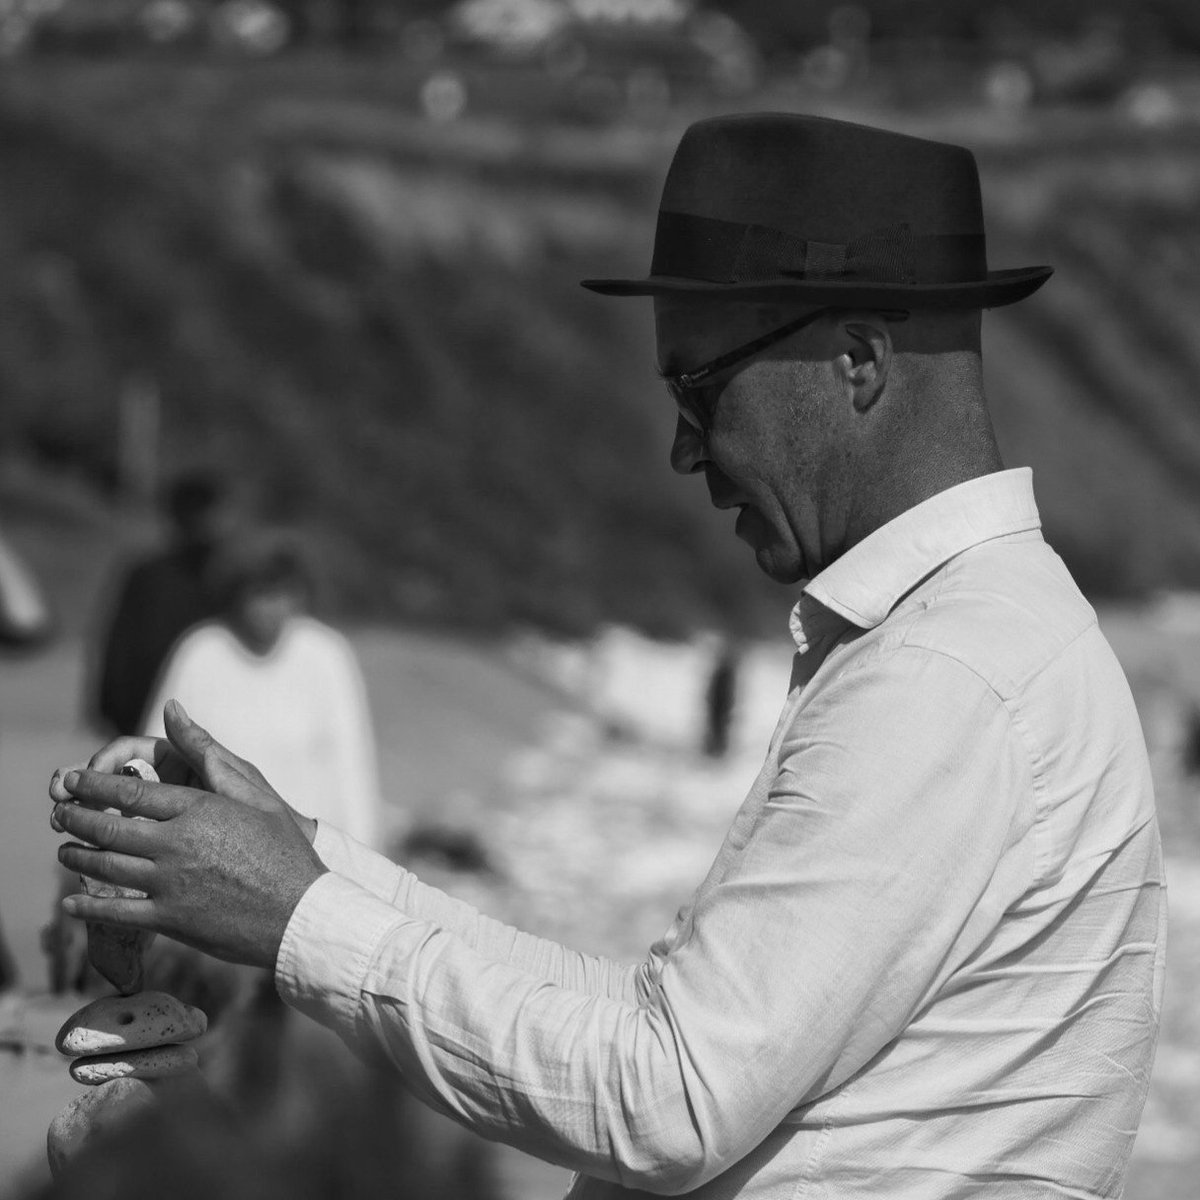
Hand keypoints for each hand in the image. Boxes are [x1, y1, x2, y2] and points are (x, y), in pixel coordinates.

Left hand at [49, 700, 326, 968]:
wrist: (301, 912)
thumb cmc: (283, 848)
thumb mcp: (253, 791)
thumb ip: (206, 750)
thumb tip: (172, 709)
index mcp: (197, 808)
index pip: (130, 790)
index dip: (94, 785)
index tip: (73, 781)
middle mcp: (177, 842)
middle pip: (108, 826)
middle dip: (76, 818)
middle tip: (60, 814)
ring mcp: (171, 883)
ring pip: (106, 866)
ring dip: (77, 857)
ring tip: (65, 851)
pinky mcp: (170, 919)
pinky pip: (115, 911)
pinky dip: (87, 906)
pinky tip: (71, 902)